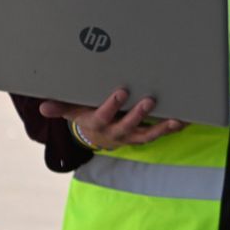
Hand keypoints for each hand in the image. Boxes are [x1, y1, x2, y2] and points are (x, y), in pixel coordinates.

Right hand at [39, 88, 186, 149]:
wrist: (97, 138)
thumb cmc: (86, 116)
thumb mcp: (71, 111)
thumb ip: (60, 107)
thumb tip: (42, 106)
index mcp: (99, 124)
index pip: (105, 115)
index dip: (113, 105)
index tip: (121, 91)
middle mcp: (117, 132)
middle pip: (129, 125)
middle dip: (139, 114)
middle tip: (149, 100)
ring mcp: (132, 135)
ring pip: (148, 134)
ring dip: (163, 128)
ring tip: (176, 120)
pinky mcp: (144, 135)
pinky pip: (160, 133)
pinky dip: (173, 128)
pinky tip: (186, 120)